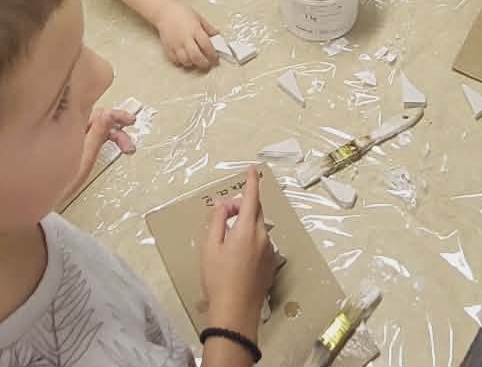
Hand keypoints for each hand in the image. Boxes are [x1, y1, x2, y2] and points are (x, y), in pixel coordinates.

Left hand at [65, 106, 136, 202]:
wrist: (39, 197)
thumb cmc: (58, 183)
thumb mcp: (84, 160)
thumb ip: (96, 135)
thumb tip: (109, 114)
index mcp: (70, 125)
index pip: (97, 112)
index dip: (115, 114)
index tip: (129, 121)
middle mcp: (69, 126)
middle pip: (99, 118)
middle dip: (117, 127)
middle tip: (131, 137)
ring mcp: (69, 134)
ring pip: (97, 127)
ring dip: (114, 135)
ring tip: (127, 149)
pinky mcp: (70, 143)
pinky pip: (92, 134)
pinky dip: (105, 139)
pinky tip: (112, 146)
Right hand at [158, 2, 217, 70]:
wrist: (164, 12)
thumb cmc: (181, 12)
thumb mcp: (198, 17)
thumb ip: (208, 28)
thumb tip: (217, 35)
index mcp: (195, 30)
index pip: (206, 45)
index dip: (213, 54)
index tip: (215, 58)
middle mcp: (185, 38)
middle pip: (196, 56)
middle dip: (204, 63)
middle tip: (208, 64)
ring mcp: (176, 44)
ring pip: (186, 61)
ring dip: (193, 63)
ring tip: (197, 61)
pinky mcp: (168, 48)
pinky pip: (175, 60)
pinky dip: (182, 62)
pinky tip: (186, 59)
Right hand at [200, 168, 278, 332]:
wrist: (235, 311)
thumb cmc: (219, 279)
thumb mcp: (210, 247)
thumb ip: (217, 220)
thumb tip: (223, 205)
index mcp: (247, 229)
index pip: (251, 198)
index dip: (251, 182)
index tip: (252, 170)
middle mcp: (263, 237)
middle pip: (255, 212)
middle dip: (241, 207)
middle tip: (224, 215)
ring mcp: (269, 251)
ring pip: (258, 228)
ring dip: (245, 225)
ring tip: (226, 242)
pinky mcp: (271, 264)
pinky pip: (261, 243)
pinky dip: (250, 240)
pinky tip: (237, 257)